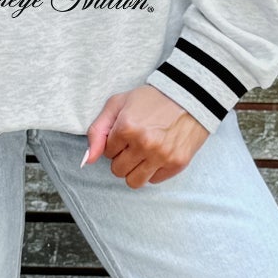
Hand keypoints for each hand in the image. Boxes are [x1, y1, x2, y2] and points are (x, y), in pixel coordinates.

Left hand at [83, 84, 210, 188]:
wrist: (191, 95)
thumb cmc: (152, 99)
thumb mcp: (118, 104)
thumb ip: (97, 131)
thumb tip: (86, 161)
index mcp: (126, 128)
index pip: (107, 153)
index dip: (115, 143)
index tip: (126, 133)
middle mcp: (143, 144)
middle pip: (117, 170)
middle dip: (122, 158)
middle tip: (134, 144)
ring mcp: (161, 156)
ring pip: (134, 182)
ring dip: (135, 170)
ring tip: (143, 154)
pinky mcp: (177, 164)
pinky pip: (153, 181)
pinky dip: (153, 171)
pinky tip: (157, 155)